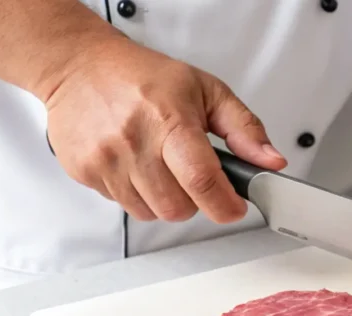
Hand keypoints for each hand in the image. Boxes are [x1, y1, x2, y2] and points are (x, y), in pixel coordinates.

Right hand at [44, 36, 286, 222]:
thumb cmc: (144, 77)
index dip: (225, 205)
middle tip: (194, 178)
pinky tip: (137, 166)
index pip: (201, 180)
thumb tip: (271, 161)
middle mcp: (133, 141)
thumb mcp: (207, 91)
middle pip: (178, 208)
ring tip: (163, 168)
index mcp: (169, 120)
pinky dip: (138, 195)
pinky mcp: (84, 171)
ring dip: (166, 201)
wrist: (80, 66)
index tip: (234, 207)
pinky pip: (124, 205)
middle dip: (195, 202)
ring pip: (151, 213)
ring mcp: (105, 159)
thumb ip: (245, 128)